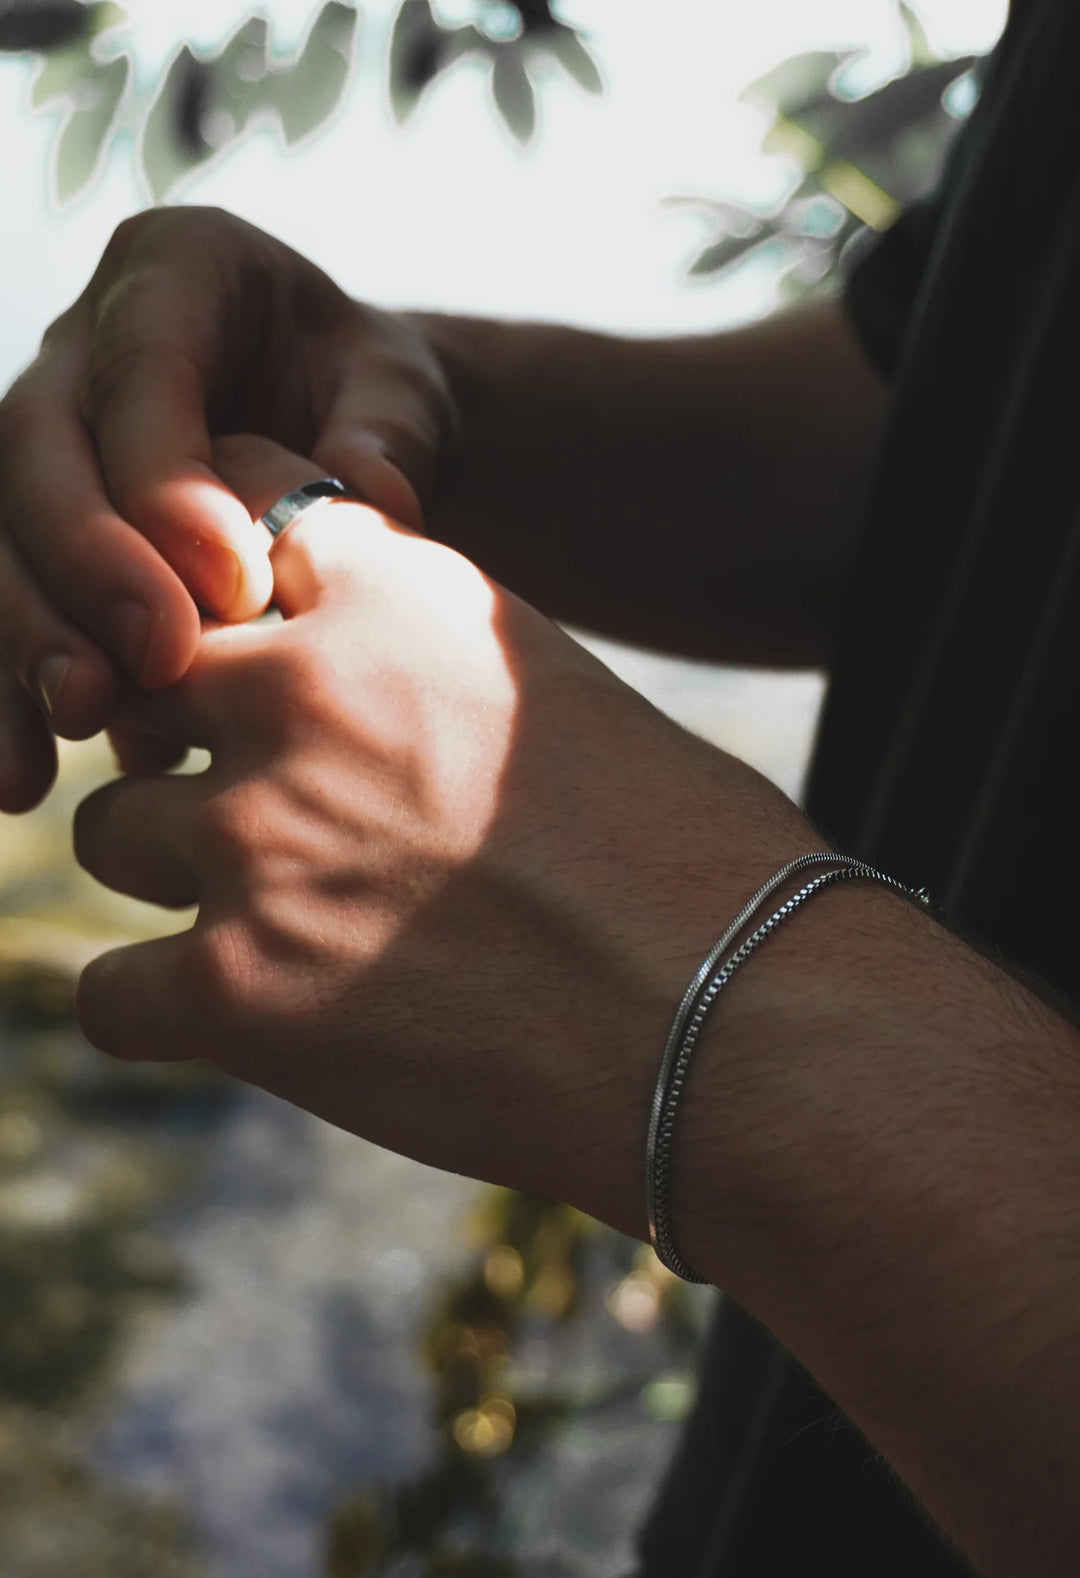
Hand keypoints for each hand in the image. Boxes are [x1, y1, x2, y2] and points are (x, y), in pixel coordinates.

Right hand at [0, 207, 452, 810]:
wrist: (341, 427)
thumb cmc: (371, 400)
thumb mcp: (400, 393)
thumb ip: (385, 431)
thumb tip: (371, 495)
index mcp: (175, 272)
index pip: (139, 372)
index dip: (166, 481)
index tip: (234, 586)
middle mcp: (81, 347)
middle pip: (33, 451)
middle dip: (86, 566)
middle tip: (155, 665)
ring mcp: (42, 438)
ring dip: (20, 639)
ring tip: (68, 727)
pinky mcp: (28, 531)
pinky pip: (0, 600)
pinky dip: (3, 692)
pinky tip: (22, 779)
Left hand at [72, 434, 810, 1230]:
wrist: (744, 1023)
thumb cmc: (695, 868)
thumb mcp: (555, 704)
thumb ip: (421, 676)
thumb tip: (337, 714)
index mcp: (399, 594)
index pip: (228, 513)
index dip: (220, 584)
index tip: (241, 647)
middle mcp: (304, 688)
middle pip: (147, 682)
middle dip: (187, 742)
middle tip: (259, 812)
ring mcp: (255, 835)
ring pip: (110, 830)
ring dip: (177, 878)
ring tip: (285, 934)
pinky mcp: (236, 988)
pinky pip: (107, 991)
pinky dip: (159, 1010)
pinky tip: (246, 1023)